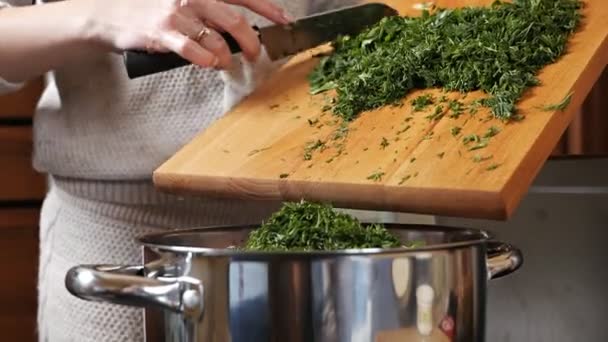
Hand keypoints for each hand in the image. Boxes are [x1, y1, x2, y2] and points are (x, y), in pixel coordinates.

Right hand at [87, 0, 292, 68]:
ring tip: (225, 63)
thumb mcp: (185, 3)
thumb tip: (242, 29)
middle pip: (236, 21)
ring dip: (227, 57)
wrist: (111, 13)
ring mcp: (177, 14)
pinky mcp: (162, 33)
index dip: (268, 7)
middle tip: (257, 54)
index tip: (285, 20)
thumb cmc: (153, 9)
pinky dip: (206, 60)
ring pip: (217, 41)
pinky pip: (193, 51)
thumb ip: (211, 11)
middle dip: (253, 42)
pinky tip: (208, 63)